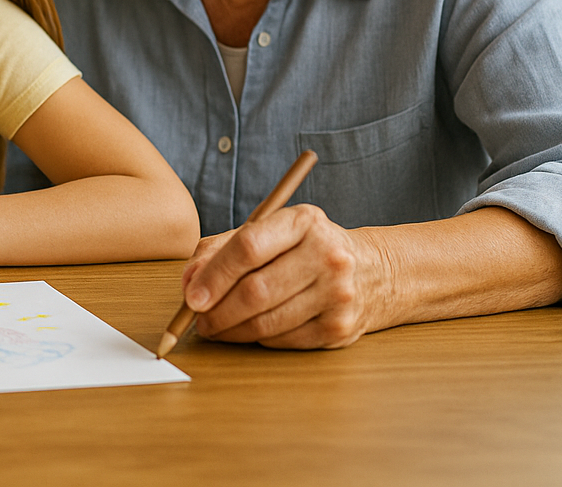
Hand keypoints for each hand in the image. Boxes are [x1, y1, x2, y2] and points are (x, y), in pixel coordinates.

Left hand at [181, 204, 387, 349]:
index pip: (248, 248)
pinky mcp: (340, 328)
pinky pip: (283, 340)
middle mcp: (326, 255)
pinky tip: (249, 331)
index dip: (213, 275)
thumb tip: (189, 283)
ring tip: (215, 328)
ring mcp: (338, 294)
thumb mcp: (268, 233)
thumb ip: (221, 250)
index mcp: (303, 222)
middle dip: (217, 311)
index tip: (191, 297)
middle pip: (256, 291)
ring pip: (267, 322)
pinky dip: (257, 339)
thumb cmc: (304, 249)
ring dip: (232, 330)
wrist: (372, 272)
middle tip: (197, 320)